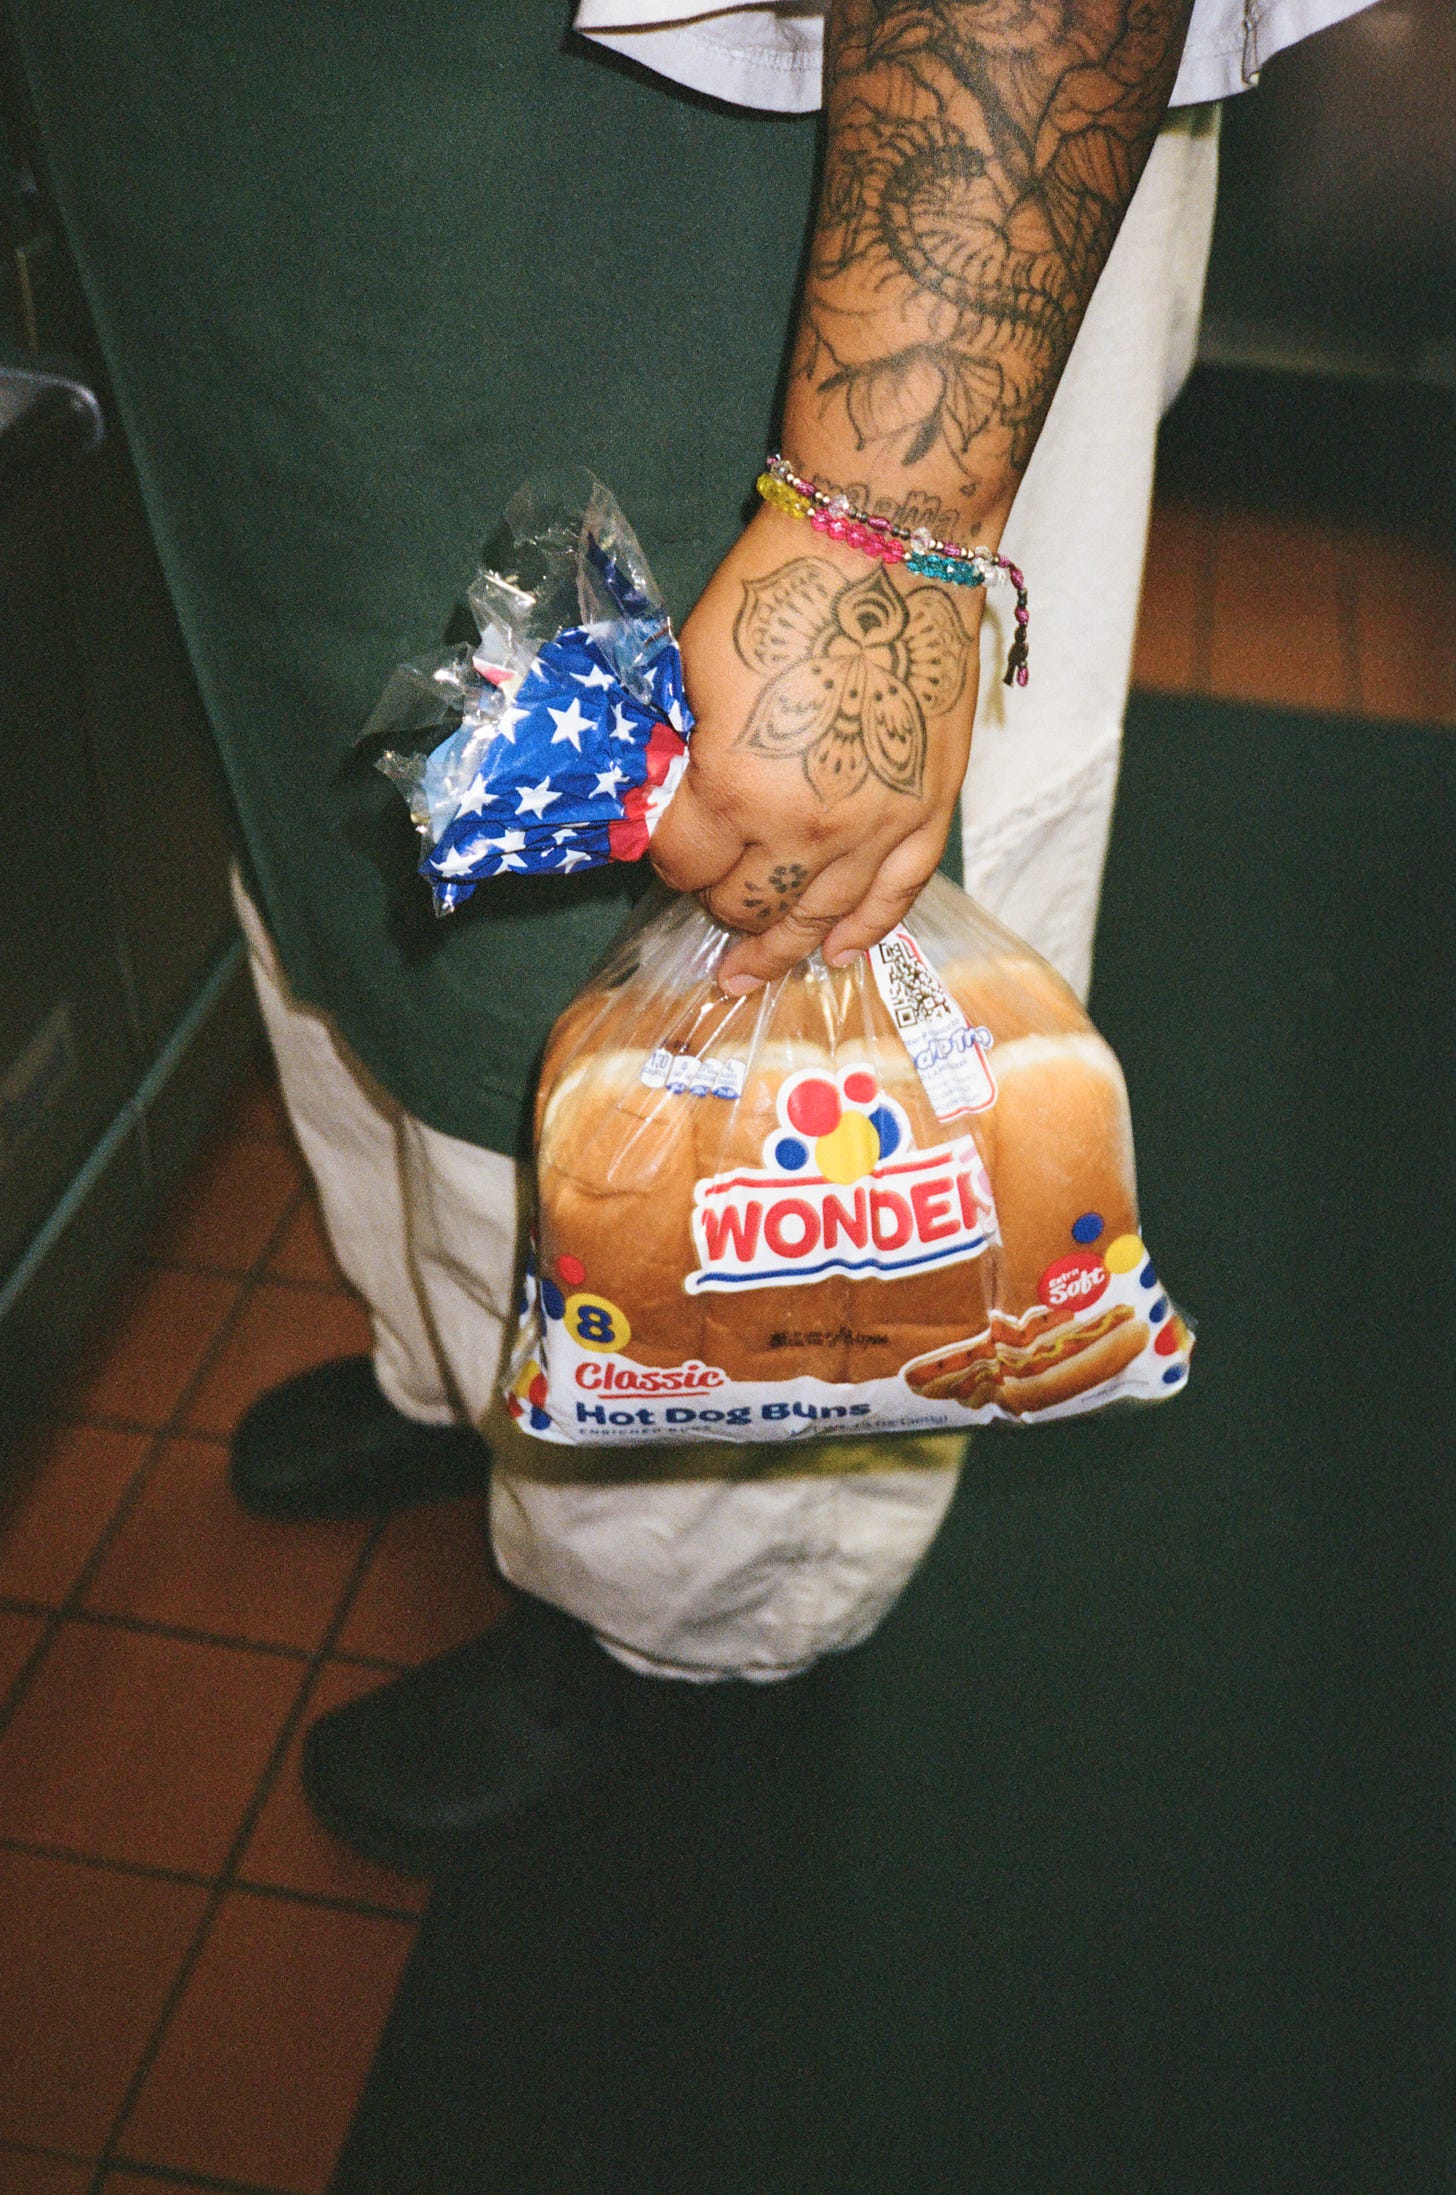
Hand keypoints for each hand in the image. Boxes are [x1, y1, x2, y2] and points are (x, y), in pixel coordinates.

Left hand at [649, 504, 983, 991]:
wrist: (888, 548)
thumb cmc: (780, 594)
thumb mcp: (695, 674)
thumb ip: (686, 755)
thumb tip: (675, 801)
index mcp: (736, 792)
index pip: (683, 863)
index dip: (666, 854)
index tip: (667, 838)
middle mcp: (807, 829)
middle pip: (748, 904)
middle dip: (716, 901)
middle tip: (708, 891)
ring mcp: (876, 828)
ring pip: (819, 918)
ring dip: (780, 948)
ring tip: (750, 974)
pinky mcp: (928, 810)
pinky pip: (897, 894)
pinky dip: (867, 930)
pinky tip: (839, 952)